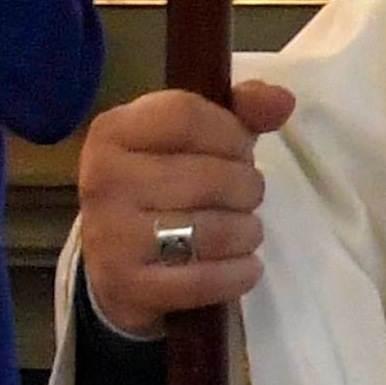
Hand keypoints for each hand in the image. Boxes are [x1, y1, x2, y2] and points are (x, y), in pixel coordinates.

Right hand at [77, 79, 296, 331]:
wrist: (120, 265)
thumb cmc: (166, 188)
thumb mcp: (194, 141)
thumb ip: (241, 113)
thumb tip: (282, 100)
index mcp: (113, 131)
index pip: (187, 116)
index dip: (231, 133)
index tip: (240, 150)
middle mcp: (103, 179)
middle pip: (211, 176)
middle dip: (247, 189)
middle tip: (242, 198)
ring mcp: (111, 235)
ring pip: (216, 230)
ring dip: (248, 232)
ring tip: (241, 230)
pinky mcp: (129, 284)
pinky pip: (208, 279)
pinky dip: (240, 273)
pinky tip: (242, 265)